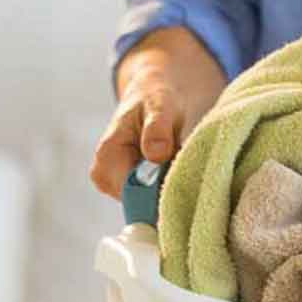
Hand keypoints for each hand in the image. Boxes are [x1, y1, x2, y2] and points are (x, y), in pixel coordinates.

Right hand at [89, 27, 225, 198]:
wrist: (155, 95)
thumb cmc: (156, 96)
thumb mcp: (159, 104)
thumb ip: (157, 128)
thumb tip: (156, 154)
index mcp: (107, 157)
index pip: (133, 194)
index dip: (162, 194)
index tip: (188, 184)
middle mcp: (107, 178)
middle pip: (142, 205)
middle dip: (169, 194)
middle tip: (195, 174)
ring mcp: (119, 188)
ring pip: (150, 207)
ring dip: (173, 192)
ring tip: (188, 167)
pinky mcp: (134, 191)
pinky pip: (156, 202)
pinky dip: (173, 191)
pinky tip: (184, 173)